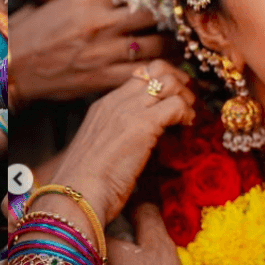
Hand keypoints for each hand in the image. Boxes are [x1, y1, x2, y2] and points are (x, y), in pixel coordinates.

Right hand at [10, 0, 170, 107]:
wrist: (14, 65)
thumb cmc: (36, 30)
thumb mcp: (63, 1)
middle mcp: (100, 23)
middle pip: (154, 14)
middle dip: (170, 16)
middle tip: (181, 17)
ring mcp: (104, 52)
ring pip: (157, 45)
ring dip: (172, 44)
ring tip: (181, 42)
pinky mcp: (104, 78)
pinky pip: (143, 73)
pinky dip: (159, 70)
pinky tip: (167, 67)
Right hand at [50, 60, 194, 223]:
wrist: (76, 195)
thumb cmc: (86, 183)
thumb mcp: (99, 149)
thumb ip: (117, 135)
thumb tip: (141, 139)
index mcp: (103, 106)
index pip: (140, 76)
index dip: (163, 82)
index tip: (174, 97)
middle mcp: (115, 102)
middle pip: (157, 69)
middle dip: (180, 83)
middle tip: (188, 102)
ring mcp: (128, 111)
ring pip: (170, 82)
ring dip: (186, 98)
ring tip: (188, 117)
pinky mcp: (143, 126)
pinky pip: (176, 105)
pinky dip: (187, 114)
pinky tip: (186, 127)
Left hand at [104, 204, 190, 264]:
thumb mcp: (160, 249)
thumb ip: (148, 219)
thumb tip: (142, 200)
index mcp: (97, 243)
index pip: (104, 218)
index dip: (122, 220)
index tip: (134, 223)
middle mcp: (81, 264)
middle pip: (96, 243)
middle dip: (113, 243)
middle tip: (137, 253)